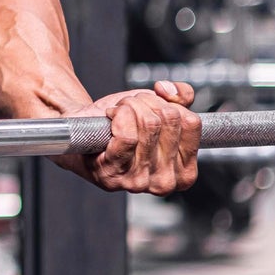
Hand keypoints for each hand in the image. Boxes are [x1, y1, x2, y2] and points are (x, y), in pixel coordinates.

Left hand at [57, 82, 199, 196]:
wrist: (82, 128)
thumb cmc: (123, 122)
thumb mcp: (158, 106)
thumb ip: (180, 96)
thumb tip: (171, 92)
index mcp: (184, 172)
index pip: (191, 124)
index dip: (170, 105)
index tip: (153, 111)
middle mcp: (165, 182)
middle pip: (170, 119)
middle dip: (147, 103)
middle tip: (131, 111)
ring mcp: (139, 181)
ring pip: (149, 123)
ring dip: (130, 106)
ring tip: (119, 114)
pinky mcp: (113, 173)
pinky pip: (127, 134)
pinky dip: (117, 115)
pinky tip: (110, 119)